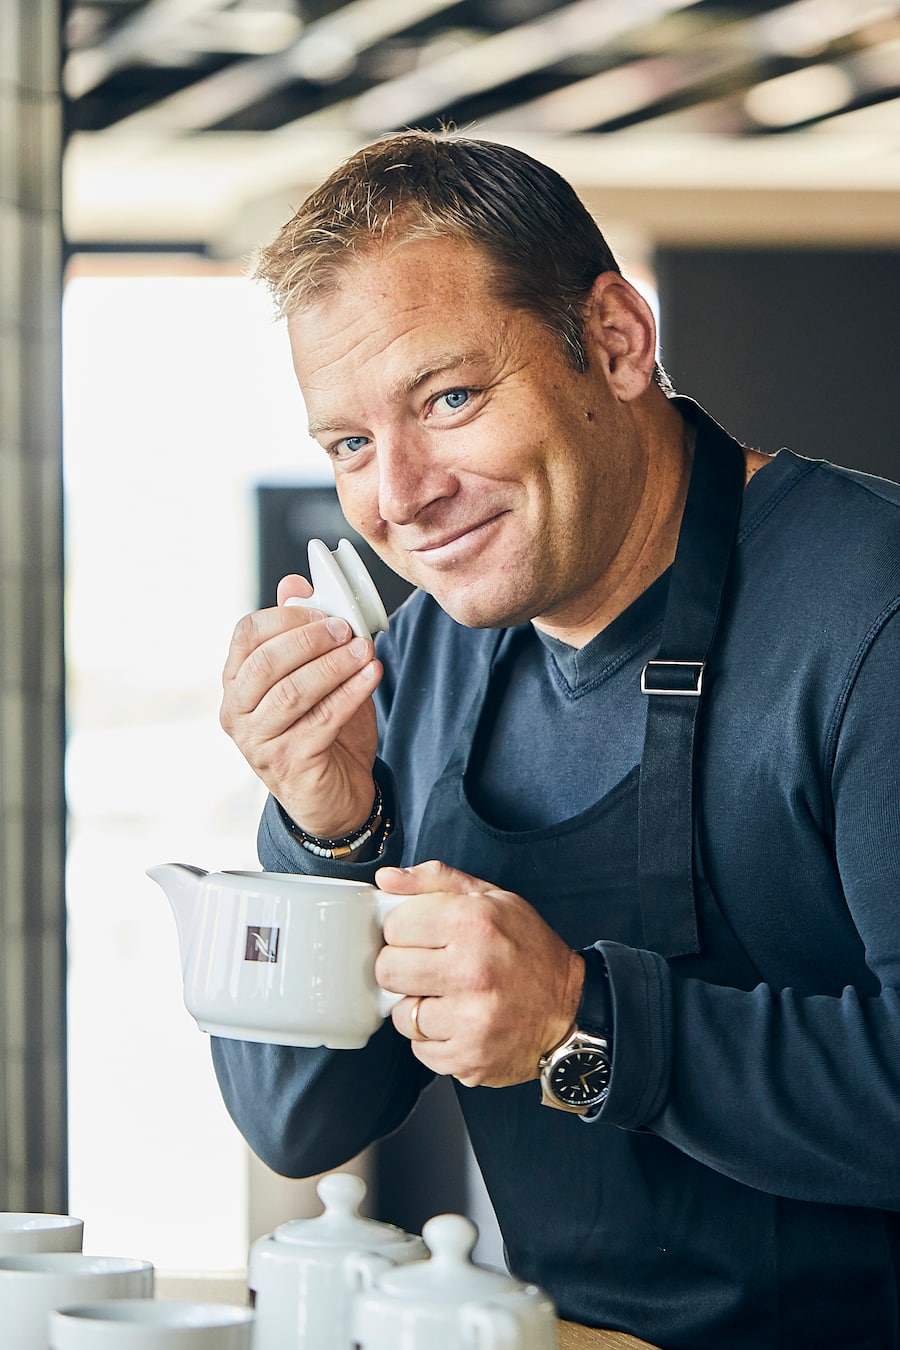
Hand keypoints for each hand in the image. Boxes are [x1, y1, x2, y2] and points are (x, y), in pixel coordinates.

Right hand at [219, 574, 382, 836]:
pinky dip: (350, 693)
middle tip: (349, 629)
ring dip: (335, 665)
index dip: (287, 618)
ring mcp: (258, 742)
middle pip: (267, 662)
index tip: (327, 612)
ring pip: (292, 692)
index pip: (247, 635)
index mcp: (236, 684)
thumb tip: (294, 583)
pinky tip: (372, 675)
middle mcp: (236, 713)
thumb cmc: (320, 732)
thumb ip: (300, 633)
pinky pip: (321, 720)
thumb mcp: (311, 677)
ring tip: (366, 650)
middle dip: (312, 639)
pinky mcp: (288, 764)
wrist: (335, 797)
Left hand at [374, 860, 584, 1087]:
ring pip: (400, 1014)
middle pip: (388, 970)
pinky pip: (420, 1049)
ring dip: (417, 1007)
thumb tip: (388, 879)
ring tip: (449, 997)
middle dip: (403, 967)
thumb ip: (436, 881)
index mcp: (473, 923)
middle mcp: (471, 971)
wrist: (570, 1010)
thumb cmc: (530, 951)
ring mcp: (469, 1020)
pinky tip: (458, 1022)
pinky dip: (433, 1038)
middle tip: (430, 967)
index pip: (395, 925)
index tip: (423, 935)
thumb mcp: (492, 898)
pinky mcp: (468, 1058)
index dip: (405, 929)